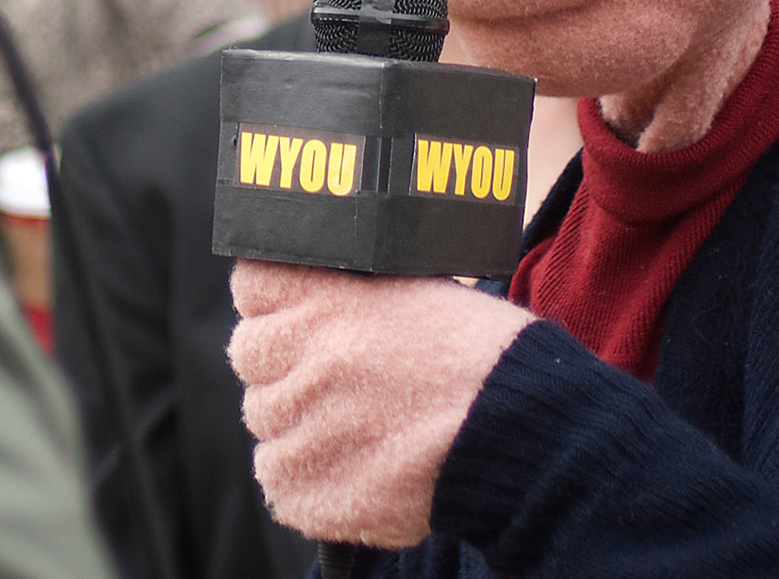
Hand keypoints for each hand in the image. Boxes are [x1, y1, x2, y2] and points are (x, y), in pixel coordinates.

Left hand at [227, 259, 531, 548]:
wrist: (528, 437)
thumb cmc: (483, 358)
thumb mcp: (414, 287)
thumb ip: (346, 289)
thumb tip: (299, 295)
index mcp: (334, 298)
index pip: (253, 286)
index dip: (273, 303)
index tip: (292, 317)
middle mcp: (314, 358)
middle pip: (250, 355)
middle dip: (282, 366)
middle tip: (332, 378)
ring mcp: (313, 428)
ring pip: (264, 423)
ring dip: (296, 425)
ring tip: (356, 426)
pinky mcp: (320, 492)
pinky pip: (280, 484)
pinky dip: (306, 481)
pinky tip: (353, 467)